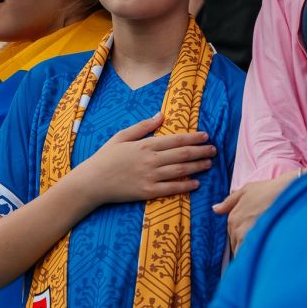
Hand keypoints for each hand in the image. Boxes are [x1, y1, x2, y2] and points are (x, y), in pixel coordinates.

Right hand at [68, 113, 216, 206]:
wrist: (92, 182)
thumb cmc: (105, 157)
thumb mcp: (122, 136)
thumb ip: (143, 126)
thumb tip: (161, 116)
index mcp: (145, 145)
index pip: (175, 140)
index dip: (193, 138)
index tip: (206, 136)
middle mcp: (150, 160)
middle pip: (182, 155)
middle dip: (200, 151)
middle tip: (214, 150)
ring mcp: (150, 177)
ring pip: (180, 171)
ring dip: (197, 167)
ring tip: (208, 164)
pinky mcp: (148, 192)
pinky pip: (171, 189)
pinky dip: (185, 186)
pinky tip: (196, 184)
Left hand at [213, 169, 299, 251]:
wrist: (288, 193)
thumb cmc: (269, 190)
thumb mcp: (246, 190)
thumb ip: (229, 202)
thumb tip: (215, 209)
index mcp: (233, 218)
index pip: (232, 235)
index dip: (242, 238)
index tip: (251, 238)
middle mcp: (237, 229)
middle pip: (236, 245)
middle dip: (244, 246)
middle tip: (257, 245)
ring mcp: (246, 236)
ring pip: (242, 252)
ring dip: (248, 254)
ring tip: (259, 254)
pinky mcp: (258, 242)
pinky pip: (250, 256)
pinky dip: (253, 258)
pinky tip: (261, 258)